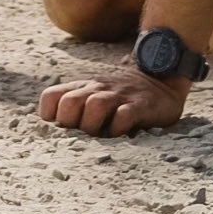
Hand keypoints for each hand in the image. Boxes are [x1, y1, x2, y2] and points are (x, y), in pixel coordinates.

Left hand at [38, 68, 188, 136]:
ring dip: (93, 126)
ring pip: (94, 106)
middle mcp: (97, 89)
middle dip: (70, 123)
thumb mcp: (96, 94)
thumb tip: (55, 134)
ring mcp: (119, 96)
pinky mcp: (140, 105)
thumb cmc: (122, 96)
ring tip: (101, 135)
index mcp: (83, 88)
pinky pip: (124, 116)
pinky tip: (121, 134)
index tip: (63, 128)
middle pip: (69, 103)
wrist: (161, 78)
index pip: (51, 97)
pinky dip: (119, 128)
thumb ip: (76, 107)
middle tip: (82, 134)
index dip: (50, 116)